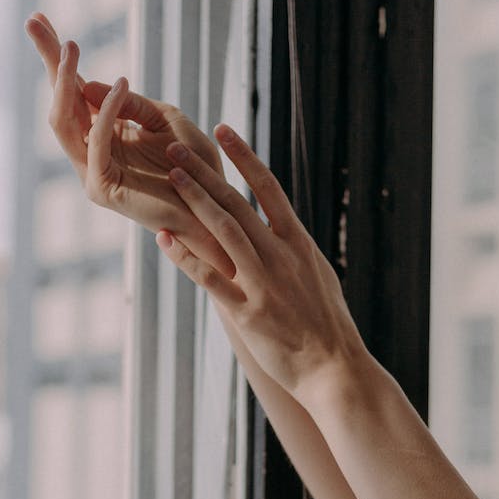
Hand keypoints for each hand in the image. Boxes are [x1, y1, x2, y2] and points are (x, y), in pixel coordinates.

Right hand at [25, 12, 234, 275]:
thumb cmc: (195, 168)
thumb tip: (90, 82)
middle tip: (36, 23)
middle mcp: (90, 152)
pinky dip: (104, 113)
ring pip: (63, 122)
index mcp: (103, 134)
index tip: (38, 18)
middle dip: (49, 62)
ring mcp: (92, 172)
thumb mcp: (166, 120)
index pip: (73, 91)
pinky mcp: (102, 190)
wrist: (214, 211)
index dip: (55, 56)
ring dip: (65, 82)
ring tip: (70, 47)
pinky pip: (95, 145)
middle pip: (58, 102)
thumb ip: (133, 104)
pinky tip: (117, 83)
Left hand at [156, 125, 366, 401]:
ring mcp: (263, 284)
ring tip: (168, 178)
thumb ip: (294, 248)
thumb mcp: (317, 274)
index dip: (244, 156)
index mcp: (298, 243)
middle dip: (204, 173)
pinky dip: (185, 257)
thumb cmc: (327, 324)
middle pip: (236, 204)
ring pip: (223, 232)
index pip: (268, 187)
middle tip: (175, 147)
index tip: (222, 130)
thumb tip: (282, 225)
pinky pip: (210, 279)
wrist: (335, 369)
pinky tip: (164, 239)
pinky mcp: (248, 314)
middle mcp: (280, 257)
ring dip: (193, 202)